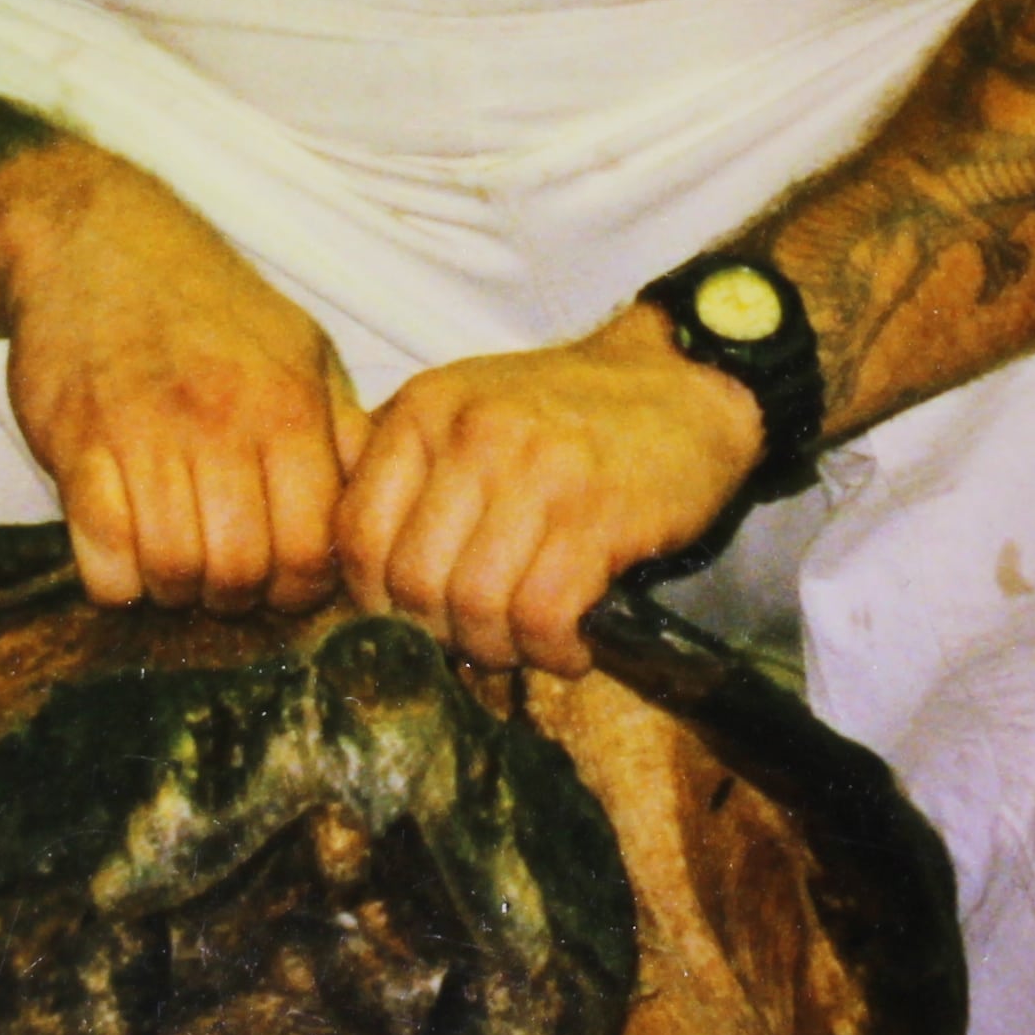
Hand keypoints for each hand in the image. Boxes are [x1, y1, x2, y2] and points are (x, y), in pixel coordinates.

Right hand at [0, 152, 367, 615]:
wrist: (96, 242)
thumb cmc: (208, 307)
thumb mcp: (300, 350)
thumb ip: (342, 432)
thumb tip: (384, 509)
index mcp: (288, 405)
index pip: (313, 548)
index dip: (299, 588)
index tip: (279, 580)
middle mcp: (223, 421)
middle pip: (244, 572)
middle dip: (235, 597)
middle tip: (220, 577)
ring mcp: (145, 434)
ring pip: (174, 572)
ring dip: (173, 590)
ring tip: (171, 564)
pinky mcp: (77, 444)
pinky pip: (102, 556)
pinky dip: (114, 579)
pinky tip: (121, 553)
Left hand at [334, 302, 763, 673]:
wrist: (682, 382)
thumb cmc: (568, 412)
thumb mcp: (467, 407)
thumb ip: (406, 470)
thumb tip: (352, 568)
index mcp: (425, 410)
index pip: (356, 534)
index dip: (374, 599)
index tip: (410, 617)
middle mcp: (472, 435)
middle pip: (413, 584)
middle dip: (441, 634)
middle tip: (477, 638)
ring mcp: (537, 471)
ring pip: (475, 607)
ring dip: (500, 648)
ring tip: (526, 642)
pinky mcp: (599, 513)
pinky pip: (544, 617)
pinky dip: (553, 652)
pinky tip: (570, 644)